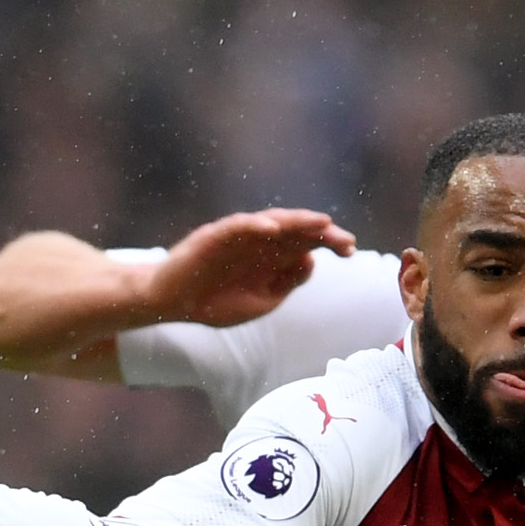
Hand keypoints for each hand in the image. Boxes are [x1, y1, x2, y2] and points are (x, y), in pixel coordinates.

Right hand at [143, 210, 356, 328]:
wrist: (173, 304)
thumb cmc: (216, 302)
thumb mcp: (261, 301)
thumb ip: (286, 284)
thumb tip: (311, 261)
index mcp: (272, 257)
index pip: (307, 243)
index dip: (329, 243)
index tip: (351, 250)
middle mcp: (259, 242)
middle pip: (295, 229)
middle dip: (321, 231)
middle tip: (345, 239)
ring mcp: (238, 237)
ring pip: (272, 222)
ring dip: (296, 221)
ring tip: (319, 222)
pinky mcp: (215, 235)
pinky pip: (238, 226)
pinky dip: (255, 225)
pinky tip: (274, 228)